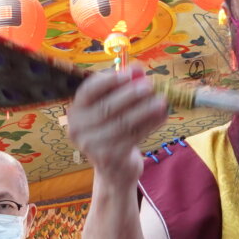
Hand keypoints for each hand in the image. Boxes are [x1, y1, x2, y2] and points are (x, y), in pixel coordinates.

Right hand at [66, 66, 167, 182]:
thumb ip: (123, 87)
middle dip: (130, 94)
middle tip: (150, 85)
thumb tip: (138, 69)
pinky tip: (162, 117)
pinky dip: (150, 125)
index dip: (108, 80)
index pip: (88, 91)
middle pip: (106, 107)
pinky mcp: (109, 158)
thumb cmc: (113, 131)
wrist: (114, 168)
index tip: (129, 73)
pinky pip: (132, 137)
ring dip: (145, 110)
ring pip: (122, 123)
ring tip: (162, 101)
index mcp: (76, 111)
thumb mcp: (115, 107)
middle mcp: (78, 129)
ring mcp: (92, 145)